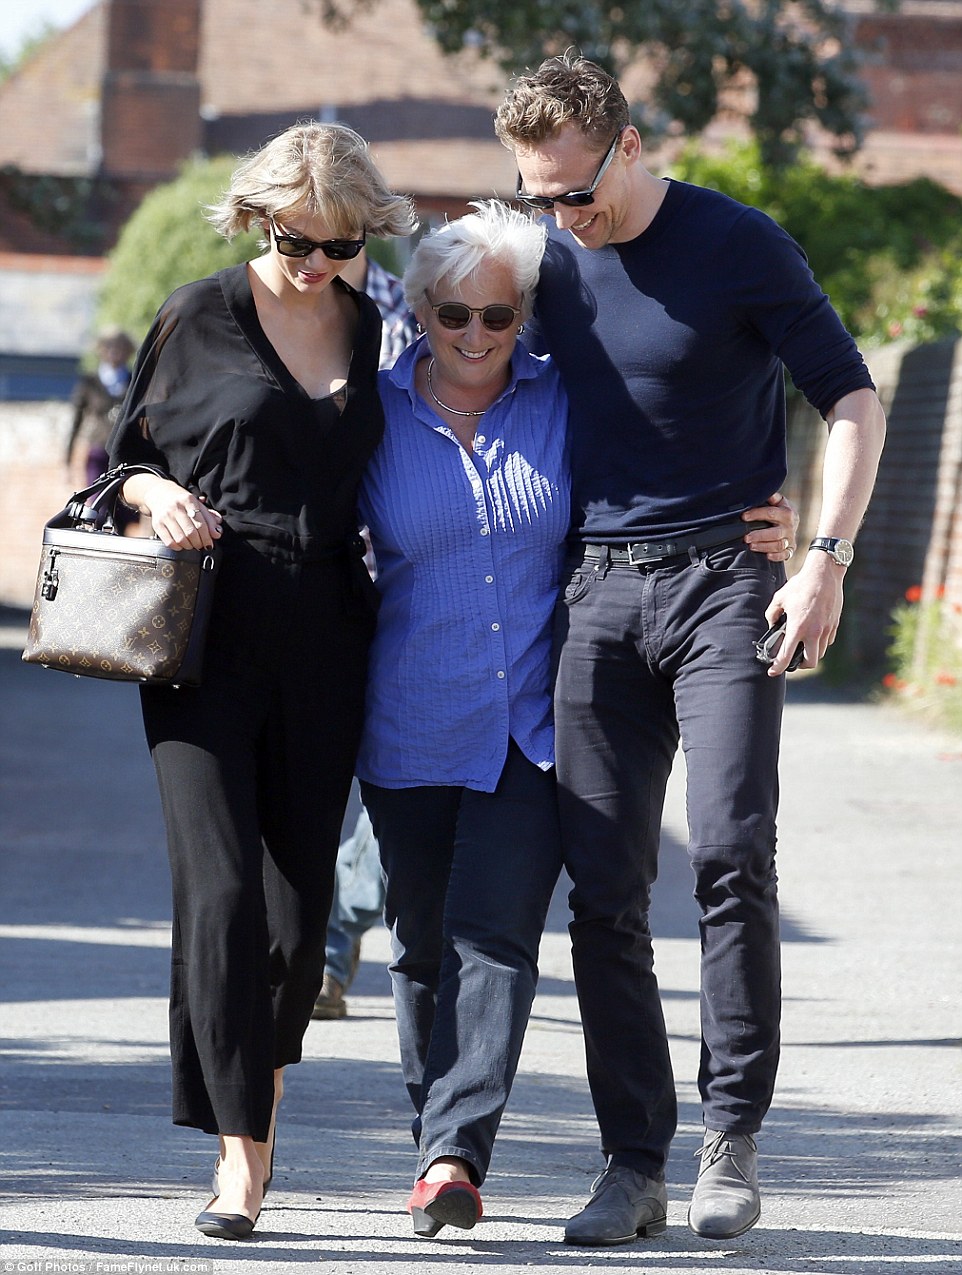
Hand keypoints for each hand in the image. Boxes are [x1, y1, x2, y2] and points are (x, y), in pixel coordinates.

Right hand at [126, 476, 222, 549]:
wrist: (158, 493)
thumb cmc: (181, 501)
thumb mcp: (197, 504)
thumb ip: (209, 518)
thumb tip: (217, 532)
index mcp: (188, 500)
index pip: (201, 523)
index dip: (207, 537)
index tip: (210, 544)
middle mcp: (176, 507)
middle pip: (191, 533)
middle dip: (199, 543)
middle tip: (202, 545)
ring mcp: (165, 516)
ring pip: (180, 539)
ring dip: (189, 546)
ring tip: (192, 544)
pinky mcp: (157, 524)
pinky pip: (169, 542)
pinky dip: (178, 547)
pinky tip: (181, 544)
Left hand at [742, 491, 798, 562]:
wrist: (794, 522)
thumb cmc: (781, 511)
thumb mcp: (779, 501)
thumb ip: (772, 497)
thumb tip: (764, 490)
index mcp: (787, 513)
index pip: (771, 513)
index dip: (756, 514)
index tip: (744, 516)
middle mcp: (790, 527)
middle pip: (775, 533)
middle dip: (759, 535)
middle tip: (746, 538)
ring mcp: (791, 539)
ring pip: (778, 545)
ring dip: (764, 546)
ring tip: (751, 546)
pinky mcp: (790, 549)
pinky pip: (785, 555)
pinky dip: (777, 556)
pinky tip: (767, 556)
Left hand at [763, 552, 843, 675]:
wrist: (825, 573)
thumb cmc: (801, 585)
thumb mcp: (779, 598)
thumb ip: (772, 614)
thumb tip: (772, 625)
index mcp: (798, 627)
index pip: (787, 655)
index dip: (778, 668)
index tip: (772, 672)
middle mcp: (814, 632)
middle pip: (810, 662)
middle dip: (800, 665)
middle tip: (793, 660)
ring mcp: (826, 629)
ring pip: (821, 652)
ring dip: (811, 654)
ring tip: (802, 647)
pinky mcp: (834, 624)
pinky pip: (827, 641)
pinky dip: (820, 643)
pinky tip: (813, 635)